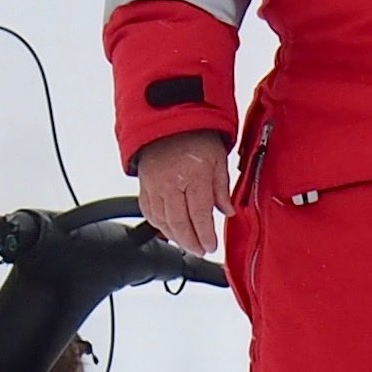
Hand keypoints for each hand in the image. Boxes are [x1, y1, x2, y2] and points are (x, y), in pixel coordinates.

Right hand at [135, 131, 232, 256]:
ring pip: (161, 220)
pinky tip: (168, 230)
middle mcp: (169, 183)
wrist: (169, 120)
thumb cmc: (196, 138)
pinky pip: (148, 211)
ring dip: (174, 236)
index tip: (211, 246)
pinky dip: (158, 224)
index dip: (205, 234)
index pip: (199, 214)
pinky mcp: (143, 185)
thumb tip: (229, 211)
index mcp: (192, 176)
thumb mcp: (219, 160)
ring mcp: (153, 185)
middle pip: (178, 222)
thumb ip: (222, 189)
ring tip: (188, 244)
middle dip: (190, 241)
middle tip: (201, 250)